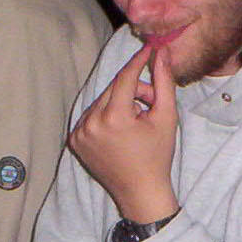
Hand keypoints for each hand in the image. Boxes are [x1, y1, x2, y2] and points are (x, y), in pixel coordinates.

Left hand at [67, 43, 179, 223]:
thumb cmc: (157, 156)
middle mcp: (92, 123)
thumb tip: (161, 53)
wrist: (139, 192)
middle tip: (150, 102)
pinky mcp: (74, 141)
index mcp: (115, 118)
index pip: (125, 77)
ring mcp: (80, 133)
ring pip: (101, 101)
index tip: (148, 50)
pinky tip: (119, 132)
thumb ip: (163, 82)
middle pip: (113, 89)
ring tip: (135, 122)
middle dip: (133, 90)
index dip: (137, 62)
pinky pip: (91, 116)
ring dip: (119, 104)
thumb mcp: (166, 117)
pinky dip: (105, 117)